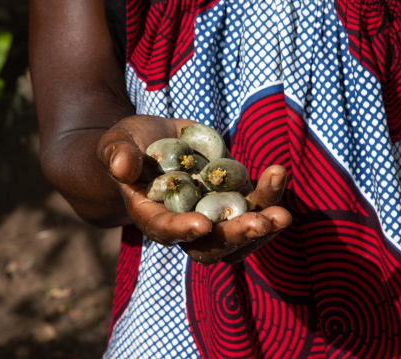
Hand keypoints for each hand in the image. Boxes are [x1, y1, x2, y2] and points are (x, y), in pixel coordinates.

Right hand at [98, 115, 291, 264]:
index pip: (165, 230)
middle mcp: (185, 222)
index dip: (182, 230)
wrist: (155, 142)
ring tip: (283, 214)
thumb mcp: (117, 143)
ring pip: (239, 233)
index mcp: (153, 215)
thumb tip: (122, 166)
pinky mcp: (232, 196)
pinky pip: (254, 204)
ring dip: (263, 226)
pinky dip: (269, 193)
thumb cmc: (130, 145)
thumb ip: (118, 154)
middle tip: (259, 224)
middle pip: (211, 245)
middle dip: (235, 237)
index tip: (202, 225)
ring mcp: (213, 212)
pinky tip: (277, 172)